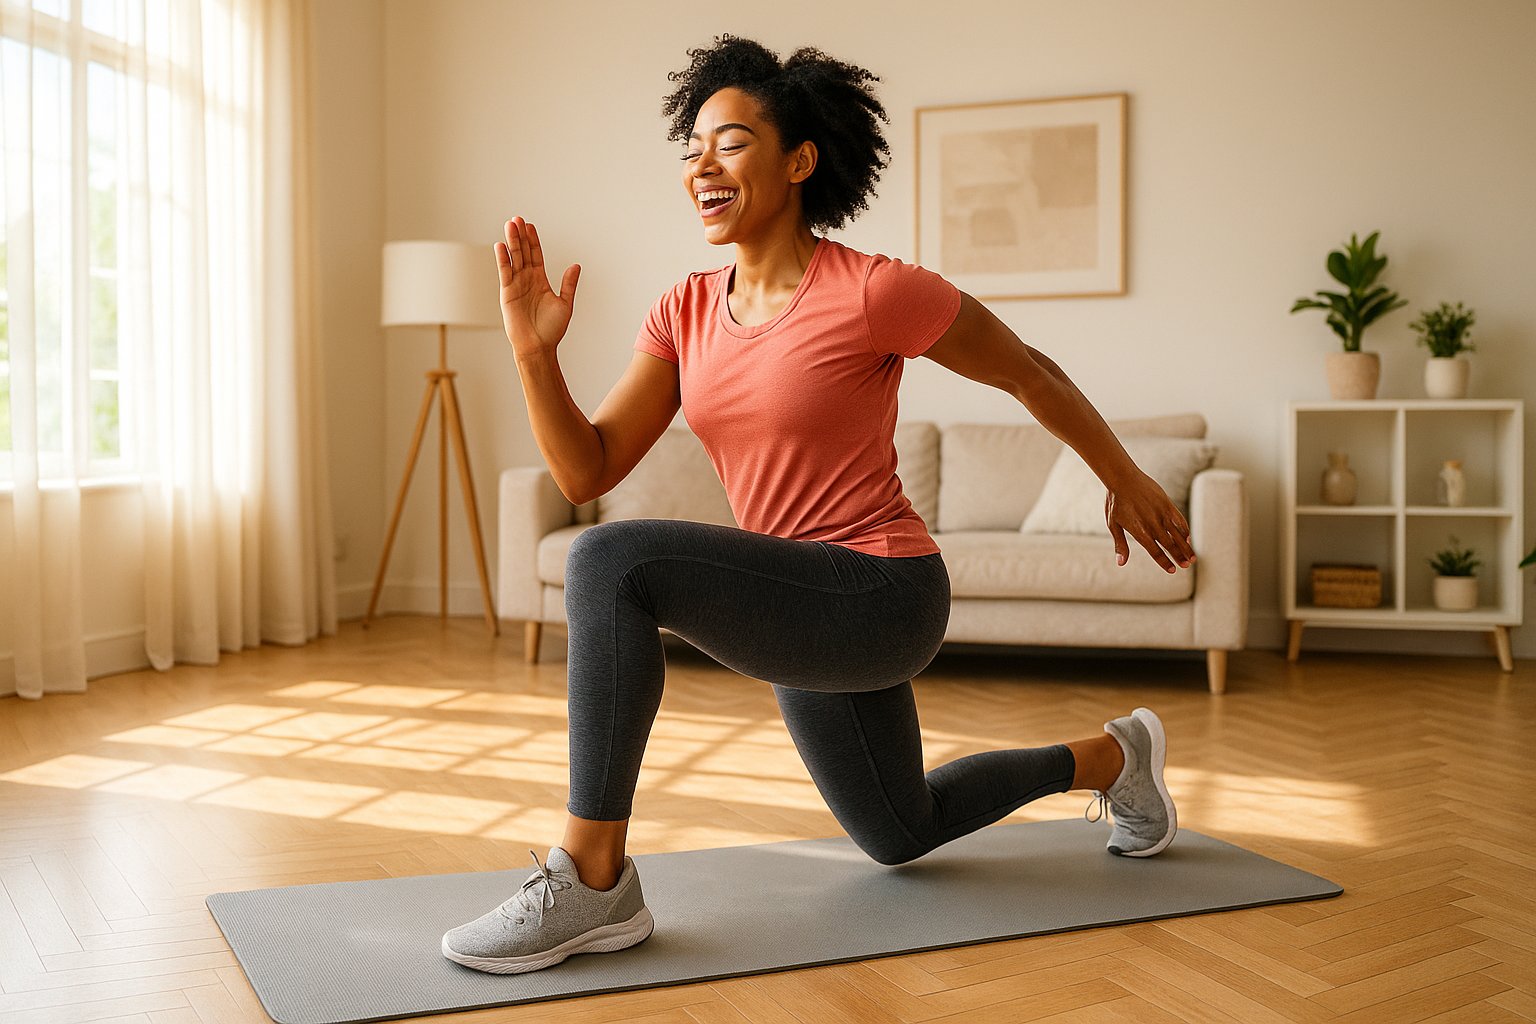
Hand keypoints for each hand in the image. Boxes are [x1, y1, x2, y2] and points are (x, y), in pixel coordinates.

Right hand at [495, 217, 580, 359]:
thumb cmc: (551, 329)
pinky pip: (505, 272)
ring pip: (514, 258)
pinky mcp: (507, 293)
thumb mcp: (565, 303)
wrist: (538, 346)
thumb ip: (568, 284)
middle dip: (520, 236)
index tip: (530, 226)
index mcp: (540, 280)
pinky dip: (503, 259)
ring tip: (509, 225)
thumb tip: (576, 265)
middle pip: (523, 252)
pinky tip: (500, 246)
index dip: (533, 240)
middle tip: (517, 218)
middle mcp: (527, 280)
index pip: (536, 255)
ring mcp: (516, 285)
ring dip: (511, 242)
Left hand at [1104, 470, 1196, 573]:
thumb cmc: (1115, 502)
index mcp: (1139, 531)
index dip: (1164, 562)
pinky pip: (1180, 519)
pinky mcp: (1167, 504)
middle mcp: (1152, 524)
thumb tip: (1121, 563)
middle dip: (1179, 557)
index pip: (1155, 551)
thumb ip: (1120, 544)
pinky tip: (1188, 538)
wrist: (1122, 478)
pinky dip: (1185, 530)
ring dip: (1186, 547)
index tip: (1172, 570)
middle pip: (1169, 545)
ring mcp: (1161, 514)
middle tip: (1187, 566)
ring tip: (1192, 558)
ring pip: (1177, 534)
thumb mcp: (1113, 524)